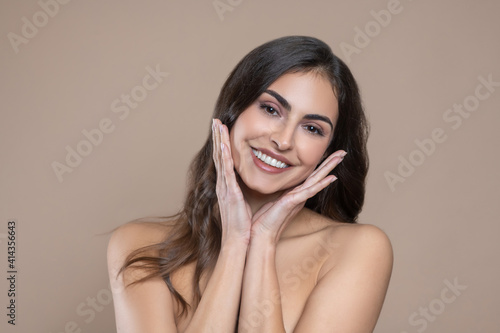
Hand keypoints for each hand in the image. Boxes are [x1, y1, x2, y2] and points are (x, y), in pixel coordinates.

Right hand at [212, 119, 251, 244]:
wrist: (238, 239)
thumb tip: (246, 182)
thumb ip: (241, 190)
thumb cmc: (242, 224)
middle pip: (219, 155)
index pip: (223, 160)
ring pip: (220, 159)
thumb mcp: (242, 202)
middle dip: (217, 137)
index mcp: (226, 185)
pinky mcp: (230, 193)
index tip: (222, 129)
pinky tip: (224, 146)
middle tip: (216, 121)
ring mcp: (225, 187)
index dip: (222, 144)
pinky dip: (225, 158)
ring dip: (219, 141)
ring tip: (218, 126)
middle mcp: (222, 184)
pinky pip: (226, 172)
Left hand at [250, 150, 346, 242]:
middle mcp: (300, 194)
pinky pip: (309, 191)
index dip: (321, 164)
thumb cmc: (266, 218)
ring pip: (317, 180)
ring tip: (340, 158)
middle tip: (343, 152)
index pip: (311, 176)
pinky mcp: (293, 202)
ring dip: (329, 168)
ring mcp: (298, 198)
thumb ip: (280, 192)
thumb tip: (277, 183)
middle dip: (330, 163)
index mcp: (296, 192)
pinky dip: (321, 184)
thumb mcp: (273, 200)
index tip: (330, 153)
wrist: (262, 233)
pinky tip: (332, 177)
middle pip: (318, 175)